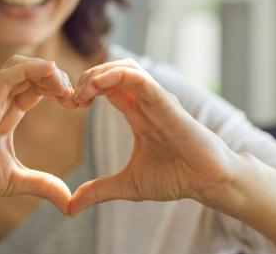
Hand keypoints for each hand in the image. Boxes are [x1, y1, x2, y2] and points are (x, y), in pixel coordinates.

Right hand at [0, 55, 73, 213]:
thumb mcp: (16, 181)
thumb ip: (43, 185)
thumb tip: (69, 203)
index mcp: (8, 114)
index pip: (37, 88)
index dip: (58, 90)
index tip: (76, 104)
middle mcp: (0, 102)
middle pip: (32, 72)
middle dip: (57, 78)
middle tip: (74, 96)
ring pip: (21, 66)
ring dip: (46, 70)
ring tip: (64, 87)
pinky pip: (9, 74)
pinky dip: (32, 69)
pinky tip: (50, 75)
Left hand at [69, 59, 238, 214]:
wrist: (207, 183)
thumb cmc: (175, 178)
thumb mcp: (127, 185)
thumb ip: (98, 191)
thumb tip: (70, 208)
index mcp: (136, 114)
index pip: (107, 87)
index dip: (84, 90)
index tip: (68, 104)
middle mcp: (145, 103)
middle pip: (112, 71)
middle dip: (86, 77)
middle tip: (70, 98)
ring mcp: (156, 100)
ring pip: (125, 68)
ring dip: (98, 73)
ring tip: (82, 92)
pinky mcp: (166, 104)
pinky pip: (140, 79)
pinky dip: (116, 76)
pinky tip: (96, 85)